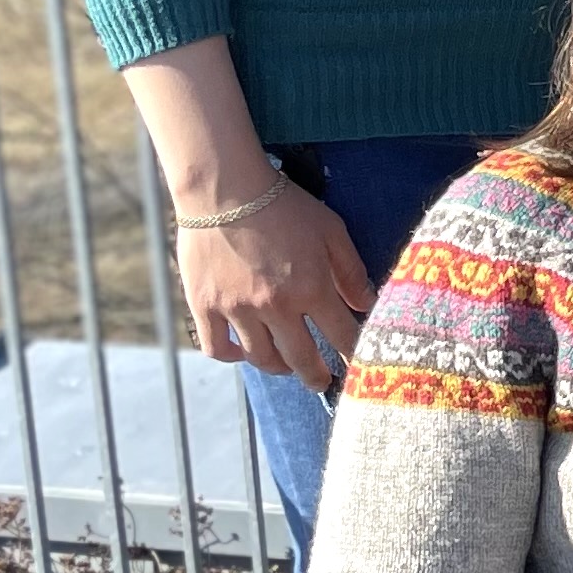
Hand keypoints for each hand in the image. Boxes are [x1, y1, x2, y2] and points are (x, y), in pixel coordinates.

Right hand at [175, 184, 375, 383]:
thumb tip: (367, 305)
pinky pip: (218, 348)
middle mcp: (275, 306)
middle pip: (301, 359)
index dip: (352, 355)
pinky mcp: (205, 306)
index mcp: (311, 288)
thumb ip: (351, 271)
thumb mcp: (331, 230)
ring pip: (261, 358)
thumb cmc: (283, 205)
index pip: (341, 336)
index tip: (360, 367)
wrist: (224, 188)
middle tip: (323, 384)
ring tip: (287, 366)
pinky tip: (244, 352)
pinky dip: (232, 357)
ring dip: (279, 367)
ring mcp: (237, 309)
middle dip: (317, 377)